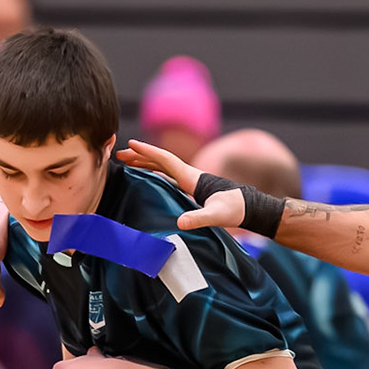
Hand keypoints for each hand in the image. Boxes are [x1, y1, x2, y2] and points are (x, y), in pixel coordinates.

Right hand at [117, 141, 245, 230]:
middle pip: (160, 161)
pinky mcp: (192, 188)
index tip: (130, 145)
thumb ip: (198, 218)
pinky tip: (147, 176)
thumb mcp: (216, 216)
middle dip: (140, 156)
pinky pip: (168, 176)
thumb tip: (179, 223)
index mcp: (191, 177)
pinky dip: (154, 173)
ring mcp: (190, 181)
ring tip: (127, 162)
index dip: (147, 152)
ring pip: (163, 167)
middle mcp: (189, 175)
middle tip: (119, 154)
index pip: (165, 160)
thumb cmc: (234, 210)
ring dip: (145, 163)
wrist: (249, 208)